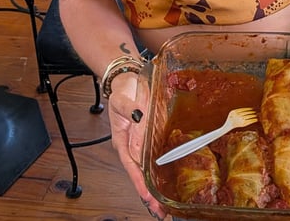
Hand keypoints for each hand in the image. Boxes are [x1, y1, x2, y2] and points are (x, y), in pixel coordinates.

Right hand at [107, 72, 167, 219]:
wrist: (127, 82)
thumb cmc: (122, 92)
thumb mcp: (122, 99)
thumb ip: (131, 108)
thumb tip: (140, 115)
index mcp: (123, 141)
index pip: (131, 166)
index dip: (139, 182)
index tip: (147, 197)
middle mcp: (132, 147)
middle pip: (140, 175)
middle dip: (149, 195)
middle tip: (160, 212)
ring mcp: (142, 145)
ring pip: (148, 172)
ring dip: (155, 190)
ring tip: (163, 208)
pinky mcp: (151, 140)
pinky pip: (156, 160)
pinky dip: (161, 175)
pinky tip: (168, 186)